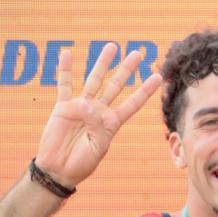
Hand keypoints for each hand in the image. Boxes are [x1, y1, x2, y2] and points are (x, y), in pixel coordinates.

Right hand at [35, 43, 163, 187]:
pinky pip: (64, 85)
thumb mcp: (97, 146)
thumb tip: (87, 104)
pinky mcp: (63, 107)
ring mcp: (81, 106)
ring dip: (102, 63)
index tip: (158, 77)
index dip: (145, 90)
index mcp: (112, 123)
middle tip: (137, 54)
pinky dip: (65, 70)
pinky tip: (67, 53)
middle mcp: (98, 111)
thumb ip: (96, 125)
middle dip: (127, 70)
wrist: (59, 169)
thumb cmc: (81, 163)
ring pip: (94, 80)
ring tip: (111, 47)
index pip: (132, 103)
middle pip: (116, 86)